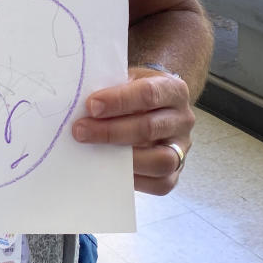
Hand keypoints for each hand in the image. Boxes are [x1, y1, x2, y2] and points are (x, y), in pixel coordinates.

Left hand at [71, 66, 193, 195]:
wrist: (153, 106)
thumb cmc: (134, 92)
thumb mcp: (126, 79)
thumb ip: (110, 88)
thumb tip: (79, 106)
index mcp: (174, 90)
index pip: (149, 94)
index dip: (118, 100)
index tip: (91, 105)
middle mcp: (183, 119)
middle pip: (150, 128)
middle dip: (111, 131)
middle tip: (81, 131)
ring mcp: (181, 148)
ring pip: (160, 159)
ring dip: (123, 158)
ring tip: (93, 152)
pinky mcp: (175, 173)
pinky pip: (159, 183)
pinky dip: (134, 179)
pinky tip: (110, 169)